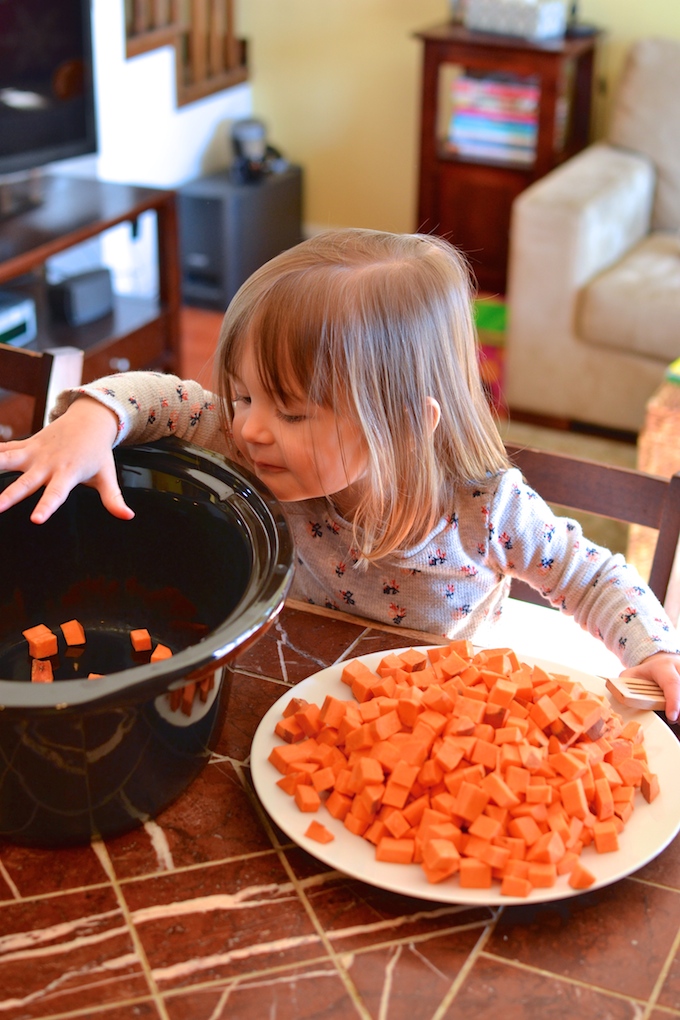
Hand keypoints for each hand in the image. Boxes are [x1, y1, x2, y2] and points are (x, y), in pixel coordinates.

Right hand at [0, 397, 134, 523]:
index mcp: (67, 473)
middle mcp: (46, 464)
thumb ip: (114, 498)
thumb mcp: (107, 475)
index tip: (36, 520)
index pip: (56, 494)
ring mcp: (31, 453)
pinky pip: (0, 450)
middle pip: (24, 482)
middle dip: (8, 496)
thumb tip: (128, 516)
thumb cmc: (96, 451)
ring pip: (4, 460)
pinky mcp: (23, 446)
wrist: (88, 419)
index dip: (46, 506)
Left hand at [621, 652, 679, 722]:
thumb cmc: (645, 675)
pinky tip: (678, 714)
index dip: (673, 700)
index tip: (672, 717)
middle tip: (676, 721)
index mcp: (663, 666)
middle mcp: (679, 667)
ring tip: (677, 718)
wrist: (661, 664)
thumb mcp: (631, 675)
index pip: (671, 683)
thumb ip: (623, 685)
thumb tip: (619, 697)